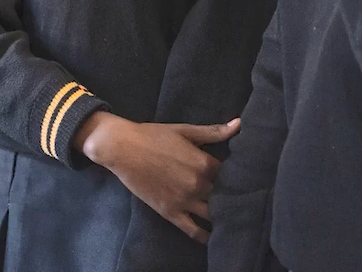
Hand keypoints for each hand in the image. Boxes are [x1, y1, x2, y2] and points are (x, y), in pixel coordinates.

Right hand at [78, 111, 239, 242]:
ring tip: (229, 218)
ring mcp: (184, 200)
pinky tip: (213, 237)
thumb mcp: (184, 131)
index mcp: (204, 163)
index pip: (231, 175)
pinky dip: (205, 236)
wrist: (121, 147)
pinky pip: (193, 230)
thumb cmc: (152, 135)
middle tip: (237, 199)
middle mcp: (198, 184)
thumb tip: (239, 124)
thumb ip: (213, 132)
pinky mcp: (170, 212)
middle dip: (230, 197)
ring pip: (213, 215)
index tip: (240, 180)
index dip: (236, 178)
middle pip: (225, 197)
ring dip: (222, 217)